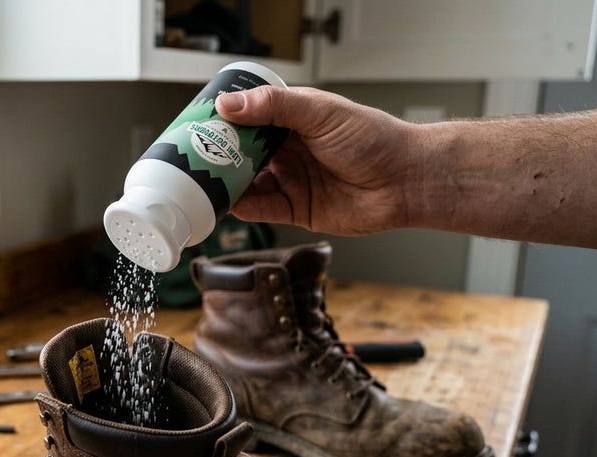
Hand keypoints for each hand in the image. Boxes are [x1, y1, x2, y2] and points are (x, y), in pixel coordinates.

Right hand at [216, 86, 420, 235]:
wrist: (405, 180)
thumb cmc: (373, 139)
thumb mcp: (320, 112)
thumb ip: (274, 107)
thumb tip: (229, 105)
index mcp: (293, 121)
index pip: (248, 119)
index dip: (223, 122)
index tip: (198, 124)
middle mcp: (289, 151)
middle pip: (242, 154)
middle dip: (217, 155)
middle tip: (191, 155)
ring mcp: (292, 181)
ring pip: (247, 183)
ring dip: (226, 183)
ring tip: (202, 182)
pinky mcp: (298, 210)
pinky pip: (263, 210)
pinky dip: (243, 208)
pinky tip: (229, 203)